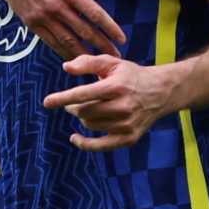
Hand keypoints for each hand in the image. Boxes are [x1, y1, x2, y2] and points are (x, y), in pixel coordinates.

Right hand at [0, 0, 124, 59]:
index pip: (95, 14)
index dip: (110, 28)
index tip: (121, 38)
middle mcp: (57, 7)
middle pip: (84, 31)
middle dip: (102, 46)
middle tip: (116, 57)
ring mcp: (43, 16)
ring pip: (67, 40)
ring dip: (84, 54)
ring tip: (97, 64)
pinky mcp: (31, 23)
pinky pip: (50, 41)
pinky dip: (63, 51)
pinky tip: (73, 58)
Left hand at [43, 55, 175, 150]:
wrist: (161, 92)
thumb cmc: (131, 76)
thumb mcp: (112, 63)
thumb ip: (88, 63)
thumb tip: (66, 67)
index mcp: (117, 86)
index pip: (83, 94)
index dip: (63, 98)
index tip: (47, 102)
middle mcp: (123, 107)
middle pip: (85, 112)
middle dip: (73, 107)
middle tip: (71, 103)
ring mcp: (127, 124)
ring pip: (90, 125)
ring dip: (83, 118)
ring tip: (87, 109)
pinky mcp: (129, 138)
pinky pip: (100, 146)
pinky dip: (85, 144)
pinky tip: (75, 138)